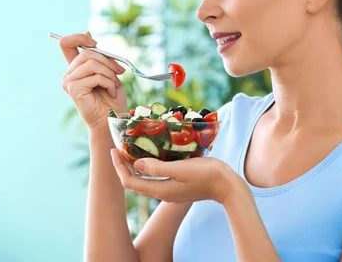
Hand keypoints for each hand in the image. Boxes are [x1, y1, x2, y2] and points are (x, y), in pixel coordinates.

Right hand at [59, 32, 127, 132]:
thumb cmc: (112, 97)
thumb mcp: (108, 71)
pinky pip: (95, 76)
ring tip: (115, 85)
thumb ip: (99, 56)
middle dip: (108, 61)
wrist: (113, 119)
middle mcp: (69, 73)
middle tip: (120, 72)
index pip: (66, 43)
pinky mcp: (73, 89)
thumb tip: (88, 33)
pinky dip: (109, 83)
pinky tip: (111, 92)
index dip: (80, 38)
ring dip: (110, 73)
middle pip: (87, 52)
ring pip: (92, 63)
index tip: (95, 43)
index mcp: (76, 67)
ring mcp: (69, 81)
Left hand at [110, 149, 243, 204]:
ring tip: (133, 149)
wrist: (227, 186)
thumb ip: (157, 168)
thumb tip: (136, 164)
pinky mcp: (179, 186)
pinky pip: (158, 177)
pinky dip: (150, 167)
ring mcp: (172, 190)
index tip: (114, 150)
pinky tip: (155, 155)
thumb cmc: (206, 175)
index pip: (131, 182)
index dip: (119, 167)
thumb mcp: (180, 169)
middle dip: (125, 166)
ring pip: (146, 179)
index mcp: (161, 190)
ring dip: (137, 166)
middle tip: (120, 148)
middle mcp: (163, 193)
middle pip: (136, 182)